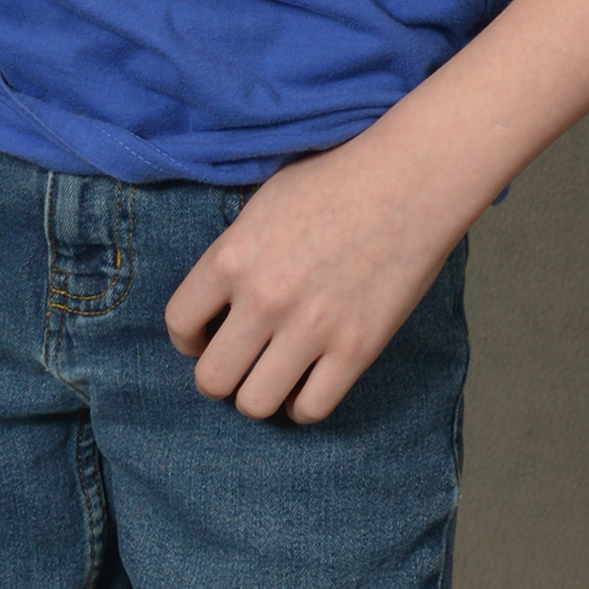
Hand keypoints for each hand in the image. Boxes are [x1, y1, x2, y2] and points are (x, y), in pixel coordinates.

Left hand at [163, 136, 460, 423]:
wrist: (410, 181)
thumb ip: (234, 254)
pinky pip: (311, 409)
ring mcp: (310, 329)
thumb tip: (217, 298)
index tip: (204, 338)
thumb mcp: (262, 203)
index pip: (179, 324)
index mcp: (231, 258)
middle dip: (220, 374)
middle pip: (212, 379)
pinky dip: (302, 406)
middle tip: (239, 362)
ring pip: (255, 403)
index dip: (187, 339)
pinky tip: (307, 383)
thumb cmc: (335, 180)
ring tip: (272, 375)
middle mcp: (264, 300)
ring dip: (258, 394)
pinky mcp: (356, 349)